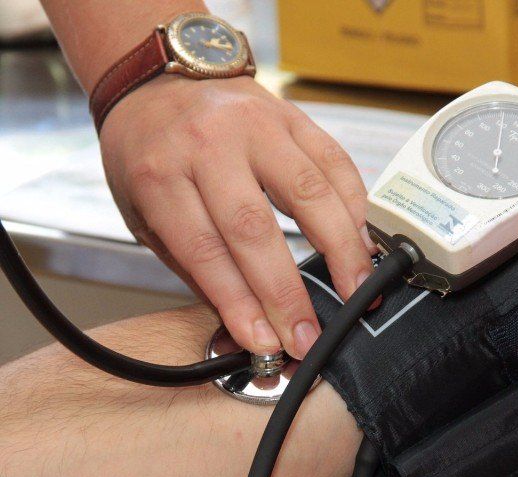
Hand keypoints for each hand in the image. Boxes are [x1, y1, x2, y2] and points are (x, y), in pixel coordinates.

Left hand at [99, 75, 375, 358]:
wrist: (158, 81)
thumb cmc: (149, 152)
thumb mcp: (143, 213)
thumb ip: (192, 265)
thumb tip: (244, 320)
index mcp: (161, 176)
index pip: (206, 252)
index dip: (240, 304)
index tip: (265, 342)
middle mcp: (210, 146)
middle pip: (256, 229)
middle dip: (287, 293)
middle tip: (308, 335)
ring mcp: (256, 126)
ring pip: (309, 192)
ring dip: (341, 250)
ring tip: (358, 292)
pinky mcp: (292, 117)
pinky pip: (335, 161)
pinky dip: (355, 205)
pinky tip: (361, 240)